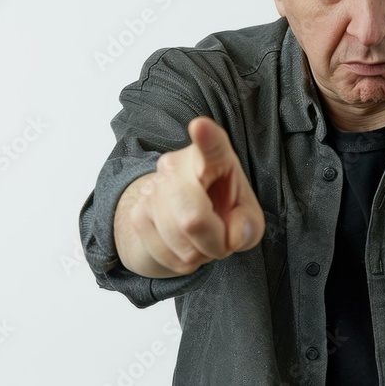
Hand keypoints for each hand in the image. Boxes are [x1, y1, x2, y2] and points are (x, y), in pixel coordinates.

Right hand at [116, 116, 264, 277]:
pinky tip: (186, 244)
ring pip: (178, 240)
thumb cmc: (224, 210)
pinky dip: (180, 259)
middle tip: (222, 238)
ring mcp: (153, 188)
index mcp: (214, 157)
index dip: (206, 137)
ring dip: (197, 252)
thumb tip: (232, 235)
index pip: (211, 144)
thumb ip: (248, 226)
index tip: (200, 126)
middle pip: (193, 218)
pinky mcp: (136, 212)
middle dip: (214, 242)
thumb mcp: (248, 218)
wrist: (187, 219)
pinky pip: (162, 252)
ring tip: (203, 238)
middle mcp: (177, 165)